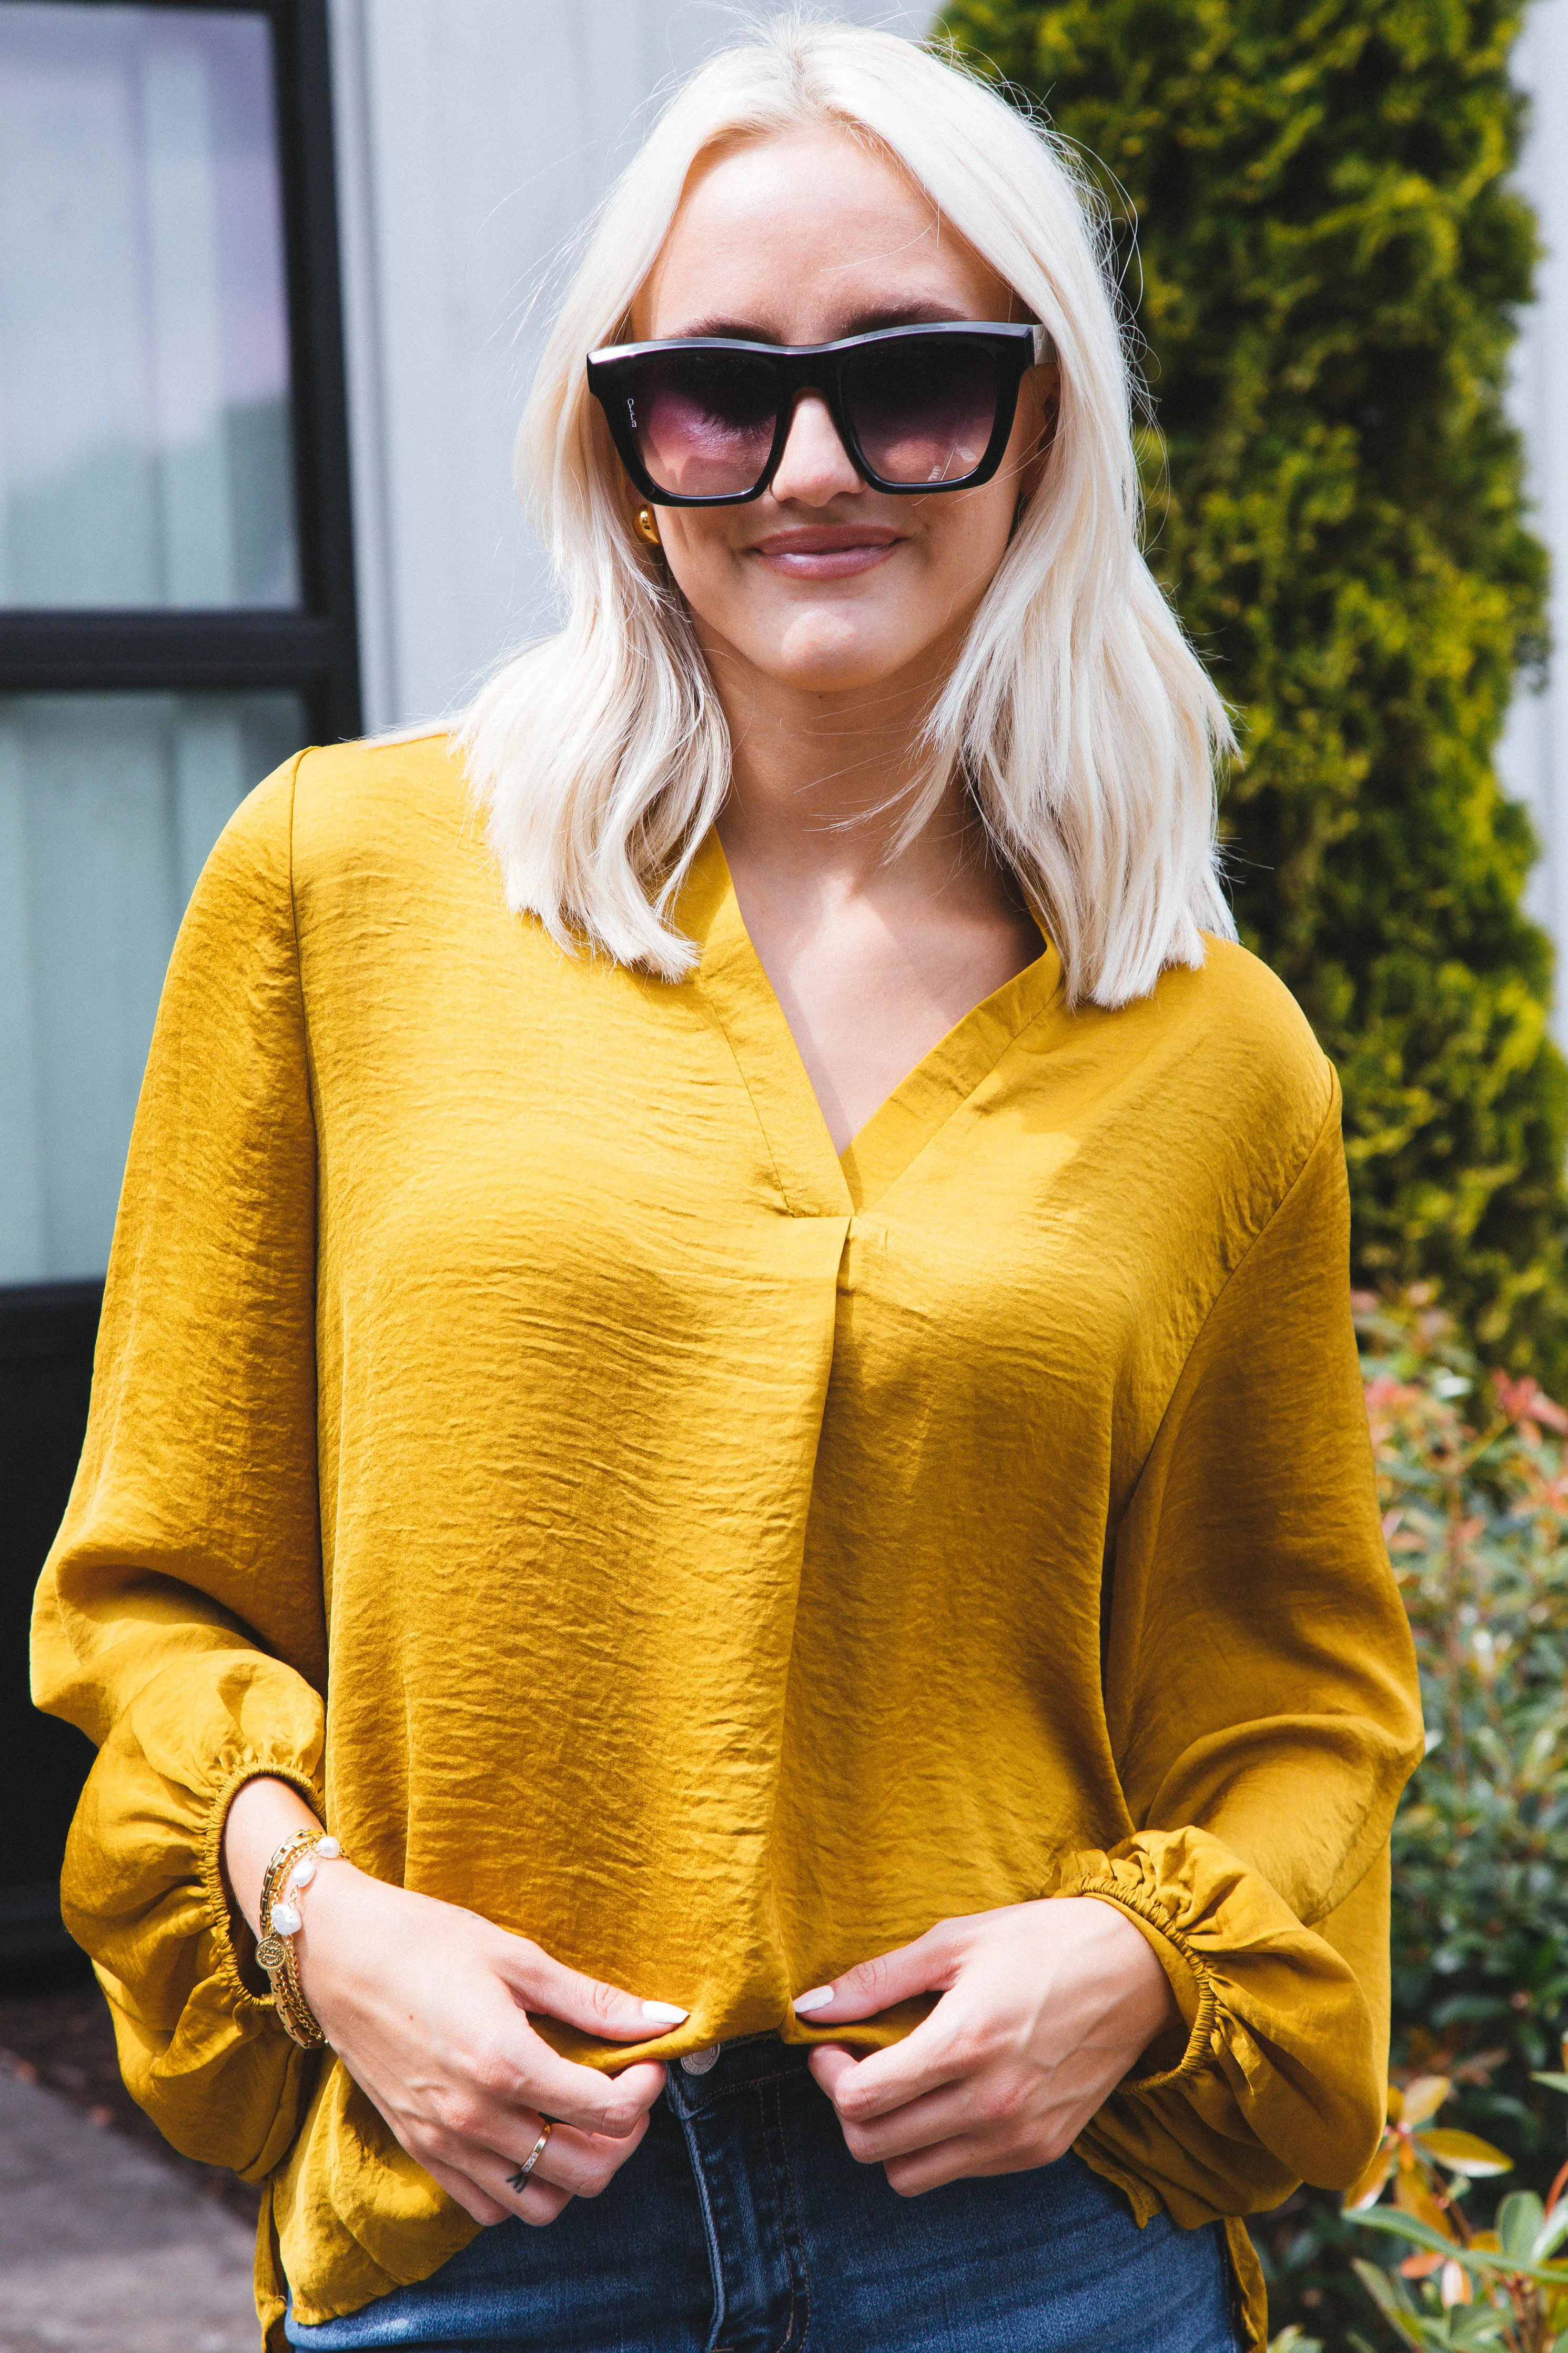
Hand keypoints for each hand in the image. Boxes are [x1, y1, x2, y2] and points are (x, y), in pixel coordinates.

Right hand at [222, 1780, 680, 2227]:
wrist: (338, 1954)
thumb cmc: (428, 1941)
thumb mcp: (518, 1958)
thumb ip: (593, 2002)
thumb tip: (667, 2019)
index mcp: (505, 2063)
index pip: (607, 2113)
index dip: (644, 2090)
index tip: (646, 2060)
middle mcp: (475, 2117)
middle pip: (585, 2171)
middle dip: (624, 2136)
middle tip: (622, 2091)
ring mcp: (444, 2142)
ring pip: (540, 2203)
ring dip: (576, 2169)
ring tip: (579, 2119)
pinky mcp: (420, 2150)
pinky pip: (488, 2206)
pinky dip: (523, 2187)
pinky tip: (530, 2136)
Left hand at [795, 1897, 1180, 2195]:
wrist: (1138, 1970)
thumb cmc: (1041, 1943)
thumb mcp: (954, 1941)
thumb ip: (878, 1980)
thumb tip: (809, 2008)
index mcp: (965, 2043)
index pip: (860, 2100)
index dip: (828, 2073)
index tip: (832, 2045)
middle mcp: (990, 2103)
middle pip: (873, 2147)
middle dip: (847, 2107)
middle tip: (855, 2066)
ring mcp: (1017, 2136)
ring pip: (910, 2176)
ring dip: (889, 2137)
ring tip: (900, 2086)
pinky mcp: (1040, 2152)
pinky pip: (960, 2171)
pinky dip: (937, 2144)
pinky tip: (949, 2094)